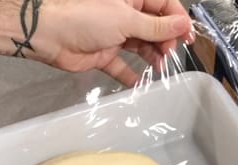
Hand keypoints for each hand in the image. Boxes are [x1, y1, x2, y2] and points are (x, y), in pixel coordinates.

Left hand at [38, 0, 192, 85]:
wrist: (49, 35)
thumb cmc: (88, 19)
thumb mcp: (127, 20)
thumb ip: (156, 26)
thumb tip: (184, 24)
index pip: (163, 5)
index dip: (177, 20)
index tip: (187, 38)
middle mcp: (126, 15)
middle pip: (154, 28)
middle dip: (165, 41)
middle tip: (169, 55)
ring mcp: (115, 35)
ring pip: (141, 46)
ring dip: (152, 57)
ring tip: (160, 69)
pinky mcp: (105, 54)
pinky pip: (122, 65)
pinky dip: (130, 75)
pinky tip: (141, 84)